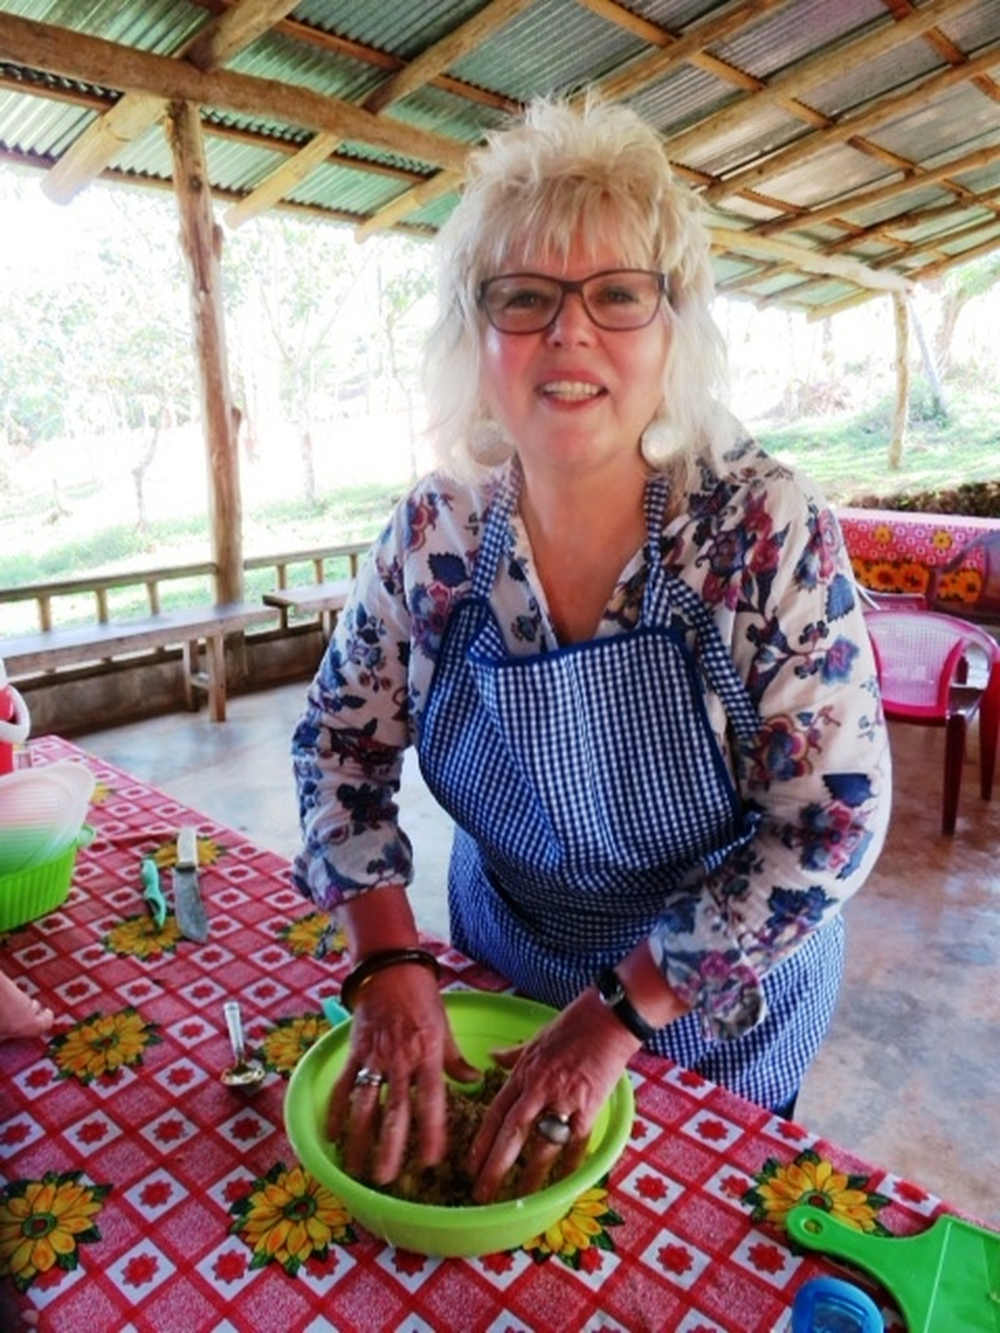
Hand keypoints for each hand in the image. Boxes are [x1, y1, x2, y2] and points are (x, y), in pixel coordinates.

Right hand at [327, 965, 479, 1185]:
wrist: (390, 969)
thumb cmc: (422, 998)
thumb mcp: (445, 1028)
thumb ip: (455, 1059)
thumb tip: (474, 1082)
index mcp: (427, 1054)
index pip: (431, 1101)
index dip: (431, 1132)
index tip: (431, 1160)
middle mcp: (400, 1060)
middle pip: (394, 1111)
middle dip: (390, 1148)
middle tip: (387, 1178)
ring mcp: (374, 1057)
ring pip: (364, 1105)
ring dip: (359, 1139)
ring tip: (358, 1168)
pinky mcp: (354, 1051)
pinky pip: (342, 1085)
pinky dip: (335, 1112)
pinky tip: (332, 1136)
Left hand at [467, 989, 639, 1202]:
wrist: (609, 1019)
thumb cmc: (573, 1025)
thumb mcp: (536, 1038)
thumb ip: (513, 1055)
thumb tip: (492, 1057)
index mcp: (524, 1073)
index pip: (495, 1113)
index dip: (481, 1141)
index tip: (470, 1164)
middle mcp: (539, 1089)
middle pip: (512, 1133)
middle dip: (495, 1166)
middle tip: (481, 1192)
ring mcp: (564, 1100)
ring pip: (542, 1144)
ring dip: (530, 1174)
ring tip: (519, 1197)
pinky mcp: (589, 1108)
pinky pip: (576, 1144)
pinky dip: (569, 1165)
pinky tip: (561, 1183)